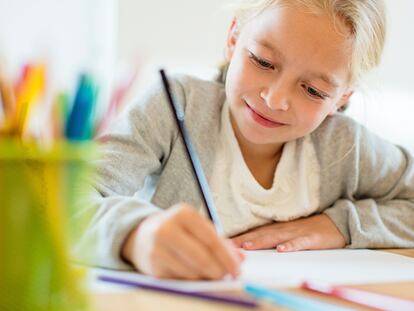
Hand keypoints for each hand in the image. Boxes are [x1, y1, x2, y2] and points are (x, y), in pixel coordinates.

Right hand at [122, 203, 243, 279]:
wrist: (143, 235)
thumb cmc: (179, 230)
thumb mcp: (197, 227)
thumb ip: (220, 241)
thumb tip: (240, 259)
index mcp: (183, 213)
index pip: (211, 239)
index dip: (227, 257)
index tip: (237, 269)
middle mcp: (167, 228)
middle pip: (202, 257)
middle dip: (219, 271)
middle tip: (228, 276)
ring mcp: (158, 248)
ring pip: (192, 272)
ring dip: (207, 277)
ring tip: (212, 274)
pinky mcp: (153, 267)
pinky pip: (181, 280)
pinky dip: (193, 281)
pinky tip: (195, 275)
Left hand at [231, 214, 345, 251]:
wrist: (337, 222)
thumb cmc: (311, 227)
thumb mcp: (290, 229)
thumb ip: (274, 234)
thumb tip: (255, 240)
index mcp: (279, 227)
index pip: (257, 231)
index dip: (241, 236)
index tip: (226, 241)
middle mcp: (285, 228)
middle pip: (262, 234)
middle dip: (245, 239)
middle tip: (229, 245)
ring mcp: (298, 232)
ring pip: (277, 237)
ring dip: (262, 241)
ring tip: (248, 246)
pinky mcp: (312, 238)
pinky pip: (300, 242)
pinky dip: (290, 246)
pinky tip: (282, 249)